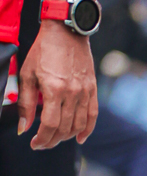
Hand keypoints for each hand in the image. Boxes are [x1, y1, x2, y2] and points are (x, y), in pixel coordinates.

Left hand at [19, 25, 97, 147]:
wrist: (66, 32)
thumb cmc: (43, 51)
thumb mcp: (27, 75)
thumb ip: (26, 103)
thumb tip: (24, 128)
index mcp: (54, 89)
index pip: (50, 125)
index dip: (42, 139)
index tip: (34, 143)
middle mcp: (72, 92)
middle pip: (64, 128)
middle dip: (52, 141)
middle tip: (42, 143)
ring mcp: (85, 91)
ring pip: (78, 124)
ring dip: (67, 137)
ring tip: (55, 139)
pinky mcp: (93, 88)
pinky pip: (93, 114)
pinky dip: (87, 129)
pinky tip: (80, 137)